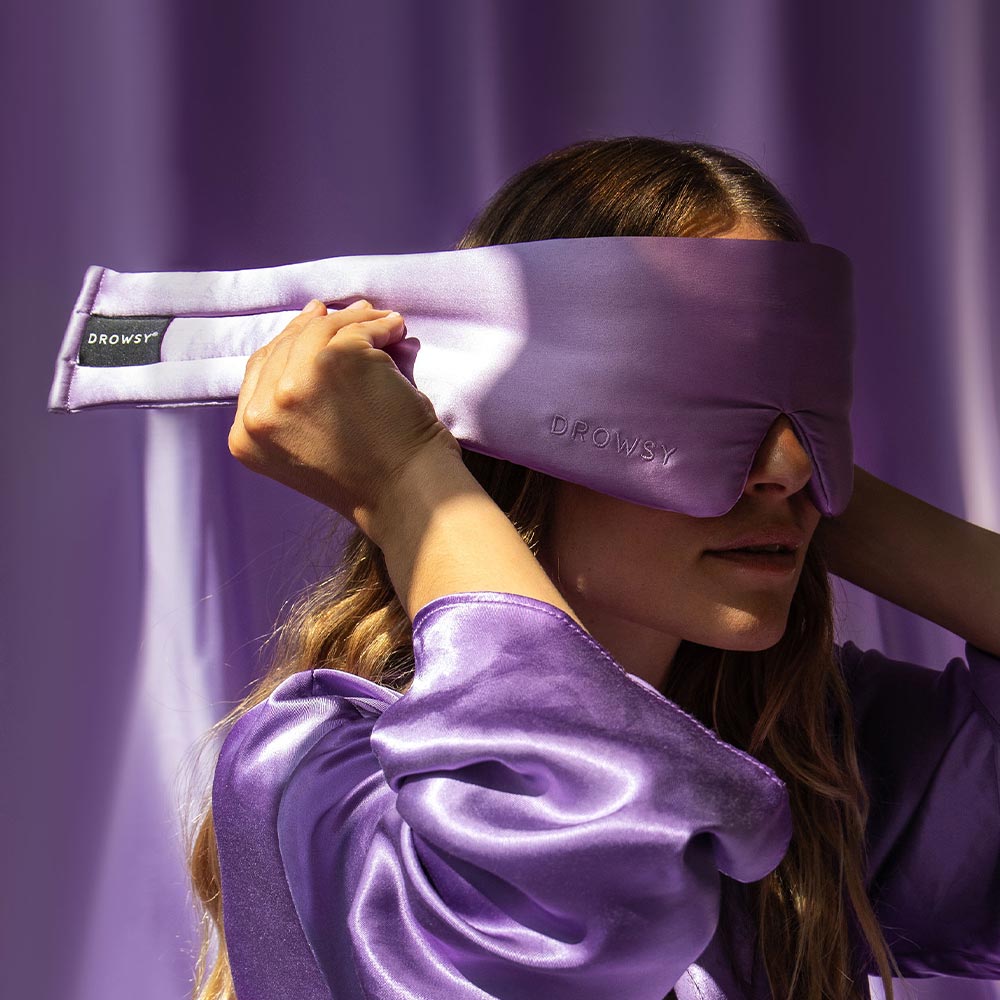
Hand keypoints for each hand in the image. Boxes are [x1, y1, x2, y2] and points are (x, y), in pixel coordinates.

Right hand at [228, 298, 461, 538]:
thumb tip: (311, 323)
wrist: (405, 495)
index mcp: (245, 436)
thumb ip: (290, 402)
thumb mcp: (303, 446)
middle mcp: (262, 410)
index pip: (260, 369)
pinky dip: (381, 325)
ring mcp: (296, 383)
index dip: (288, 344)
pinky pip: (358, 328)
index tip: (312, 325)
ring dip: (356, 319)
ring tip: (383, 322)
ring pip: (321, 329)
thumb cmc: (370, 477)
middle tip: (351, 314)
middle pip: (287, 344)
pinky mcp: (336, 361)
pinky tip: (396, 330)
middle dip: (320, 326)